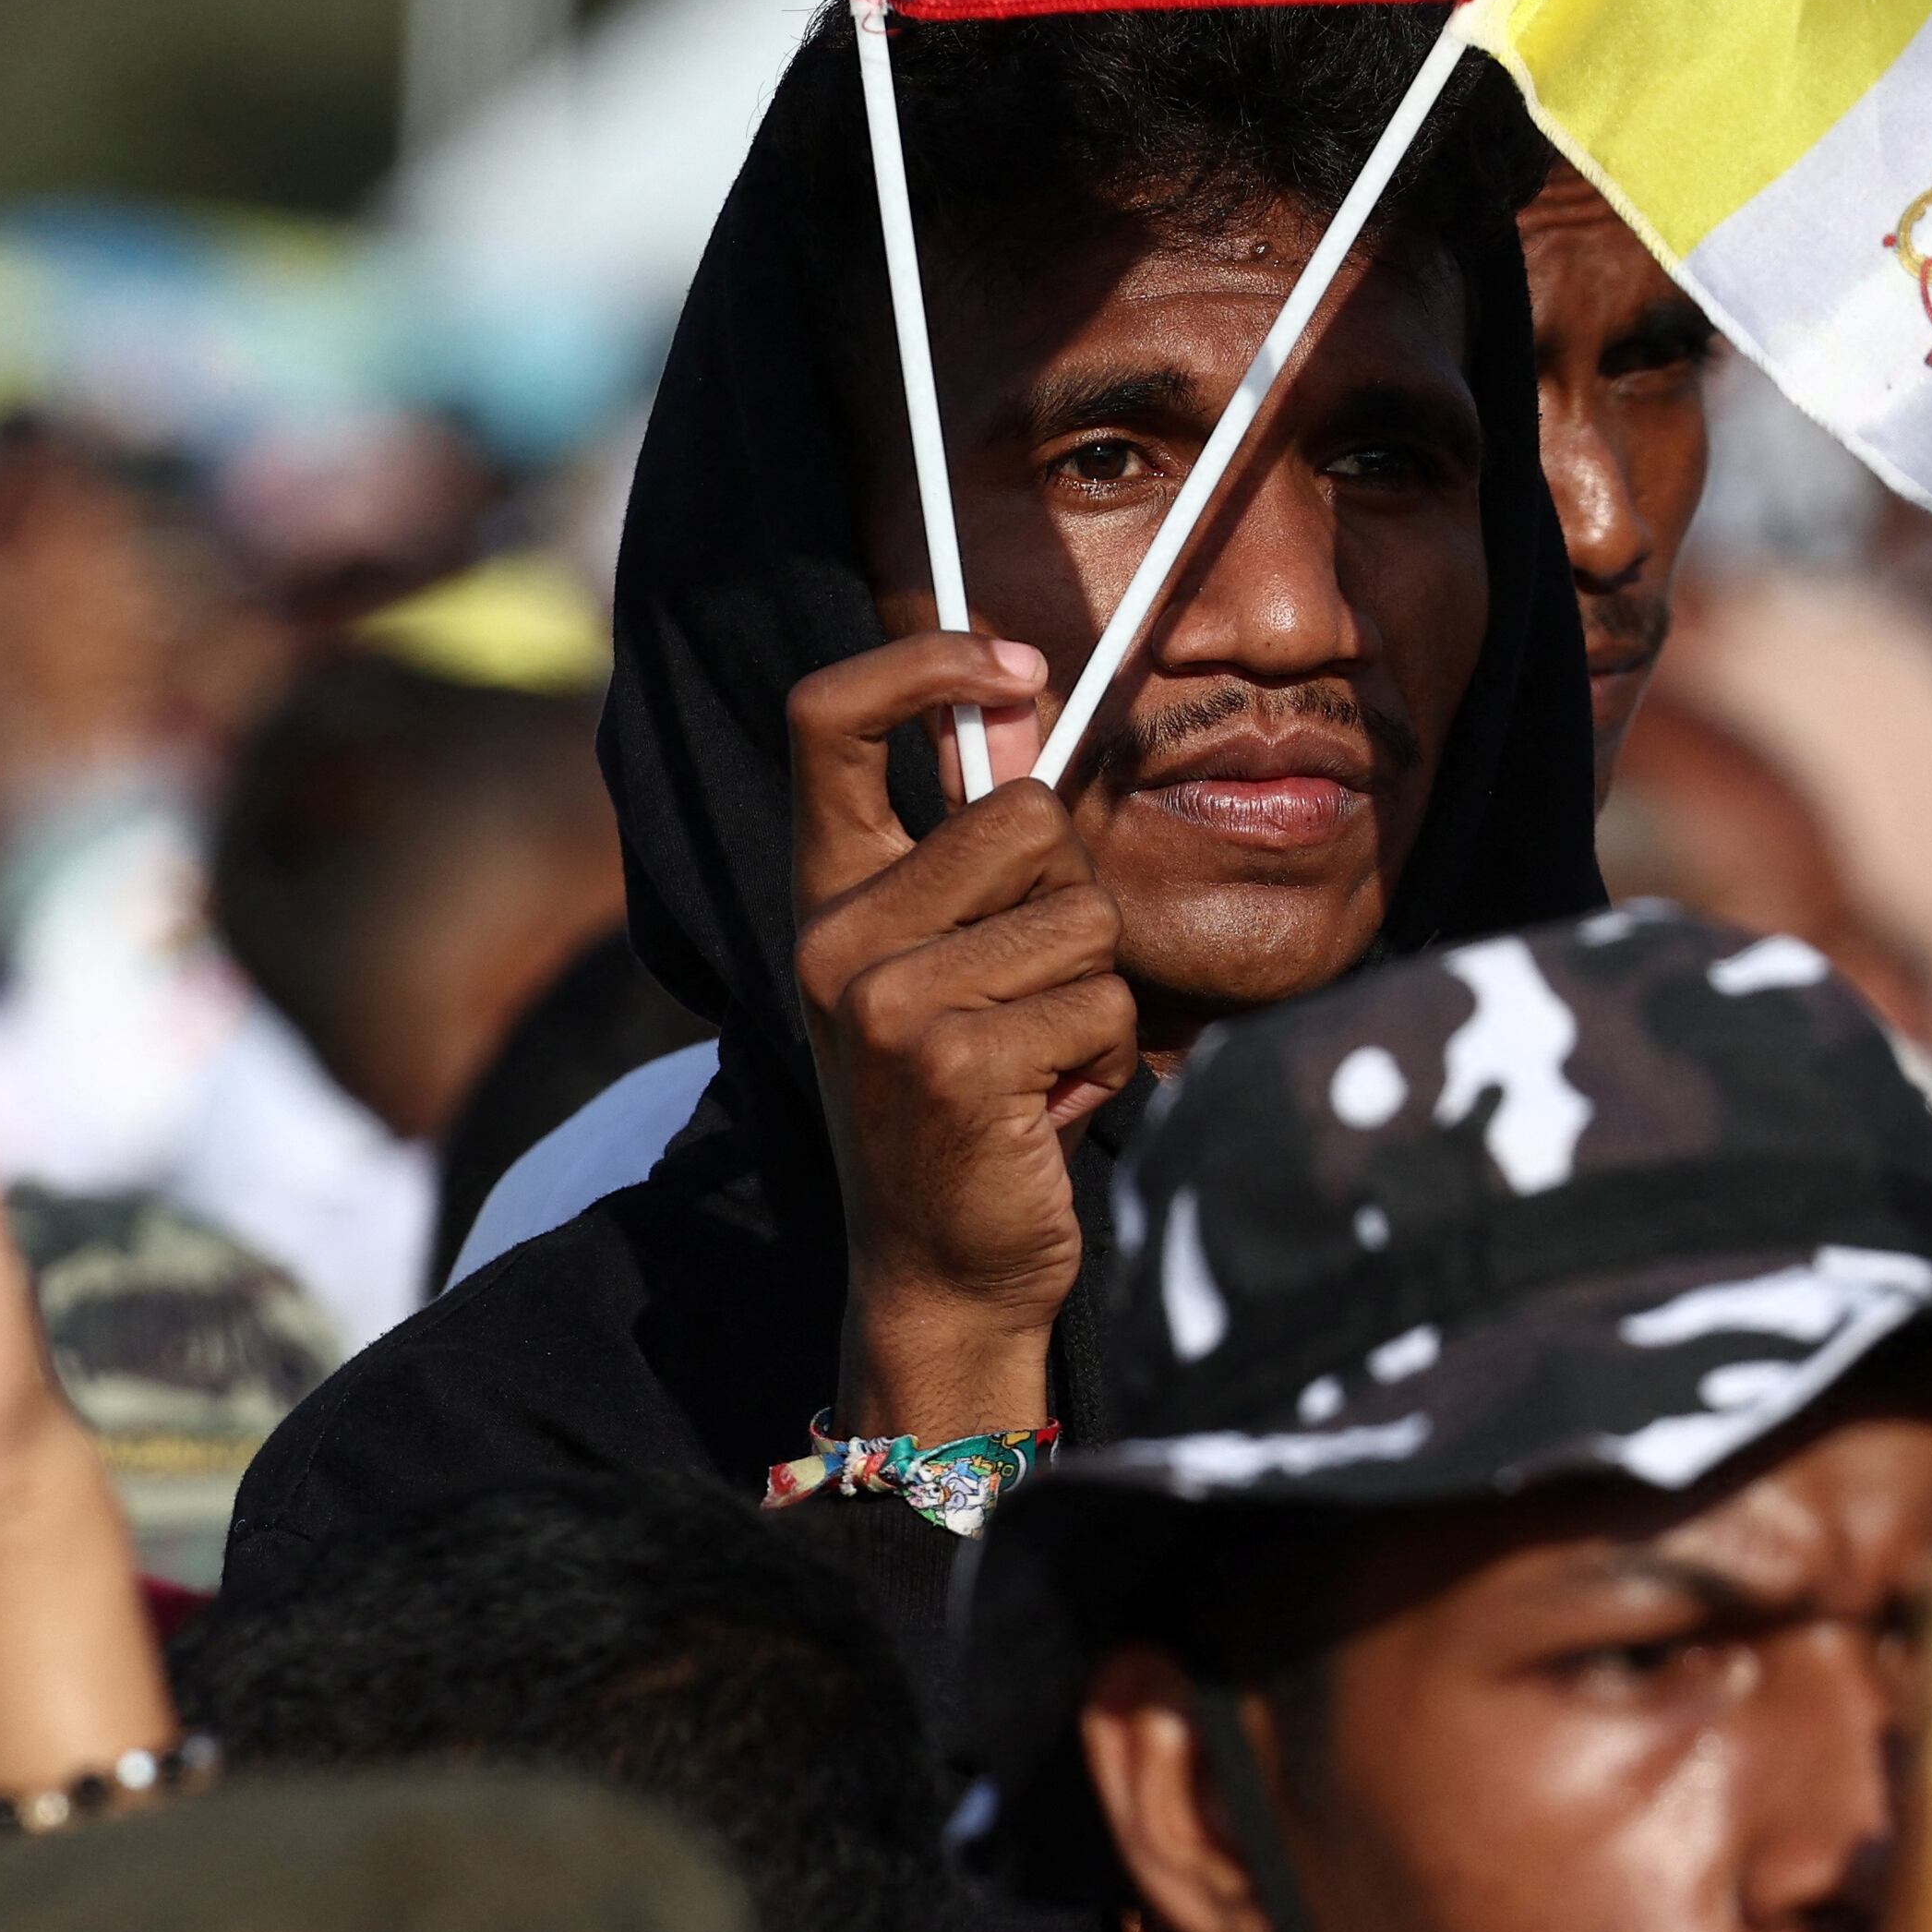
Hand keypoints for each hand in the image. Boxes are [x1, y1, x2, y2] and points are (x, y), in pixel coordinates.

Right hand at [789, 631, 1131, 1439]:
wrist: (941, 1271)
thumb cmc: (969, 1100)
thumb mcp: (947, 961)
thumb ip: (977, 846)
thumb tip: (1030, 696)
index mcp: (827, 895)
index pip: (826, 719)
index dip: (923, 660)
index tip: (1015, 664)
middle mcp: (835, 937)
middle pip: (1024, 811)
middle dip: (1073, 893)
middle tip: (1034, 987)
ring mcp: (884, 1000)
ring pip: (1085, 915)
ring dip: (1095, 994)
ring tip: (1040, 1060)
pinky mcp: (952, 1061)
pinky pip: (1100, 1001)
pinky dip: (1105, 1058)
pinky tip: (1048, 1111)